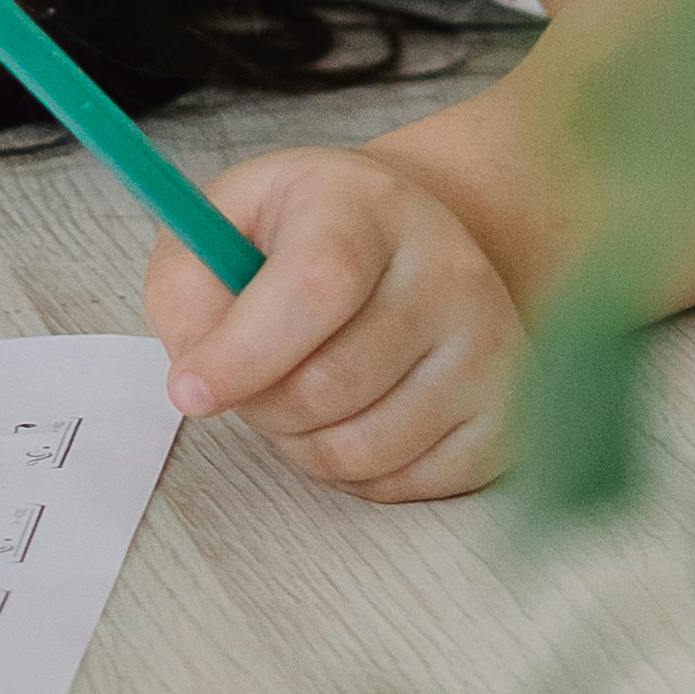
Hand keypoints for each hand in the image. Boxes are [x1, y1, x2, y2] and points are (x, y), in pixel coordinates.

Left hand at [147, 143, 527, 501]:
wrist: (416, 243)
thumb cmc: (307, 237)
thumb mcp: (227, 222)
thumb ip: (189, 288)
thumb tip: (196, 376)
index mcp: (368, 207)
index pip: (315, 287)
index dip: (244, 352)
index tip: (189, 389)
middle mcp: (448, 272)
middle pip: (328, 387)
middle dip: (260, 403)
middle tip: (248, 379)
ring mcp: (489, 350)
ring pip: (359, 451)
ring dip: (300, 443)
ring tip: (301, 391)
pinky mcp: (505, 419)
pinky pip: (398, 486)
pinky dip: (350, 471)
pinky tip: (352, 416)